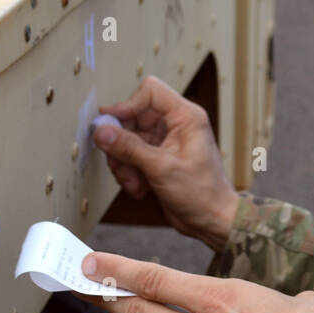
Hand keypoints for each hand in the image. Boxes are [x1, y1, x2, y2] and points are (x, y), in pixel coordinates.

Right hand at [93, 76, 238, 251]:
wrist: (211, 220)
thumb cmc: (202, 193)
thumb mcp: (161, 168)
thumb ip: (129, 148)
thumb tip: (101, 130)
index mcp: (186, 116)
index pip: (150, 91)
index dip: (127, 105)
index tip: (111, 125)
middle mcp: (175, 124)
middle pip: (132, 117)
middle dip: (122, 144)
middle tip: (121, 165)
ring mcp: (165, 141)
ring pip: (127, 139)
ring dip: (124, 163)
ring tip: (134, 183)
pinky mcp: (157, 157)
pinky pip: (130, 155)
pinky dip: (129, 172)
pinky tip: (139, 189)